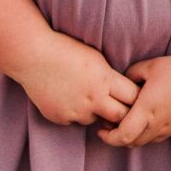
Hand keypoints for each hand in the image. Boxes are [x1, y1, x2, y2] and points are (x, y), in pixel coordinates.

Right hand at [13, 32, 136, 128]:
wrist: (34, 56)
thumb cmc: (67, 50)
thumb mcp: (97, 59)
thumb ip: (110, 77)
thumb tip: (123, 92)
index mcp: (105, 80)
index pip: (133, 97)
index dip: (136, 98)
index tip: (136, 98)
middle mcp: (93, 99)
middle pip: (120, 117)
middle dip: (122, 114)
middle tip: (121, 109)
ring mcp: (75, 111)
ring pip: (94, 120)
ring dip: (95, 112)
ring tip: (84, 95)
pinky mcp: (60, 118)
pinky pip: (74, 120)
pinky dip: (75, 112)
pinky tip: (67, 97)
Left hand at [98, 50, 170, 147]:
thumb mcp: (150, 66)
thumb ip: (130, 76)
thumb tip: (122, 84)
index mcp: (147, 110)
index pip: (122, 136)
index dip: (108, 137)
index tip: (101, 128)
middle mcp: (158, 123)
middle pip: (131, 143)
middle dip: (116, 138)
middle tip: (110, 125)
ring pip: (145, 142)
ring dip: (133, 136)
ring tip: (128, 121)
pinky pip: (159, 136)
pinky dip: (148, 133)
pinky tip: (148, 118)